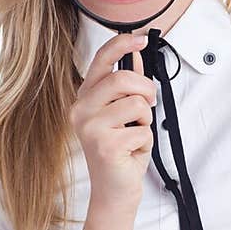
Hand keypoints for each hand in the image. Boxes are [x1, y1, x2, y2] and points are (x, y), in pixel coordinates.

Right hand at [70, 32, 157, 213]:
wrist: (114, 191)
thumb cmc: (120, 151)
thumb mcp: (124, 114)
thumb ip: (128, 86)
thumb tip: (136, 56)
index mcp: (85, 98)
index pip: (101, 60)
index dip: (122, 44)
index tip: (141, 38)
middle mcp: (81, 110)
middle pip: (123, 78)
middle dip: (146, 90)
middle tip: (149, 106)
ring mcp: (90, 128)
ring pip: (137, 104)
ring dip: (146, 120)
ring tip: (136, 134)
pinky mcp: (105, 145)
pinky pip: (143, 130)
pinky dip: (146, 141)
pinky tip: (133, 152)